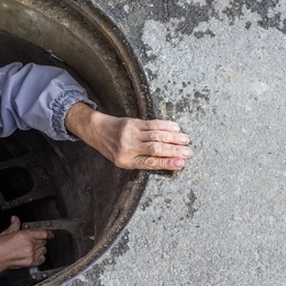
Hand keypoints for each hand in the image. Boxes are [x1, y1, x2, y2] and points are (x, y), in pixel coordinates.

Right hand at [0, 216, 52, 283]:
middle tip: (34, 241)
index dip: (48, 234)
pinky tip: (36, 255)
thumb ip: (14, 225)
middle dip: (41, 240)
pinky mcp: (30, 263)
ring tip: (34, 248)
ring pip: (43, 250)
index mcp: (25, 235)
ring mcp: (31, 254)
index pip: (43, 234)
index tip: (50, 234)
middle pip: (43, 242)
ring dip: (41, 248)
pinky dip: (40, 257)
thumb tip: (15, 219)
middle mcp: (30, 245)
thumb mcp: (6, 233)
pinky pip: (42, 259)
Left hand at [64, 102, 191, 170]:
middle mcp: (128, 148)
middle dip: (174, 150)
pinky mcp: (132, 122)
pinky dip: (165, 126)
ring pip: (156, 135)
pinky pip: (152, 124)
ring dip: (173, 138)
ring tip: (185, 140)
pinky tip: (175, 128)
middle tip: (188, 152)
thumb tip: (168, 161)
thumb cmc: (112, 148)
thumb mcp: (123, 160)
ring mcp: (130, 134)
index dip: (167, 163)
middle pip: (155, 149)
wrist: (96, 130)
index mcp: (126, 161)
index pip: (150, 163)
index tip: (181, 163)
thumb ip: (142, 161)